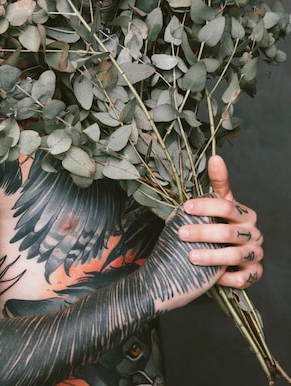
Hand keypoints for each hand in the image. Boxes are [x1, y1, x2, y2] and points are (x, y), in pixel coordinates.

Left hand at [178, 155, 263, 288]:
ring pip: (234, 256)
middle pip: (228, 233)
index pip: (226, 206)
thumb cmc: (224, 223)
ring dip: (211, 257)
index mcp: (246, 214)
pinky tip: (210, 276)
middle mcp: (254, 234)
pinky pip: (242, 278)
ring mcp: (255, 254)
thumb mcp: (221, 203)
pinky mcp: (254, 274)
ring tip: (190, 256)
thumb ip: (218, 182)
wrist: (234, 253)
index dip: (205, 206)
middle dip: (203, 233)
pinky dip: (226, 277)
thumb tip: (215, 157)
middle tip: (181, 233)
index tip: (185, 207)